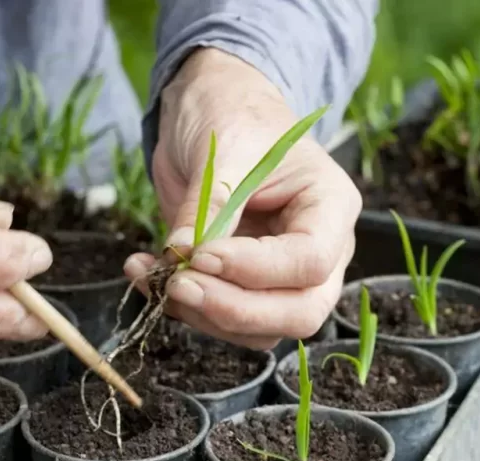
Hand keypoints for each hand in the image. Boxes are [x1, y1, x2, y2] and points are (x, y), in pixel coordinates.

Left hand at [124, 49, 359, 349]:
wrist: (214, 110)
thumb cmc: (233, 115)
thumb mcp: (222, 149)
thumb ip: (208, 207)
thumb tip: (181, 256)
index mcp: (331, 206)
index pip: (309, 260)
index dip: (254, 270)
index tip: (200, 255)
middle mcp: (320, 250)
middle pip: (299, 312)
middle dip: (235, 310)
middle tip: (178, 285)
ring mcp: (285, 275)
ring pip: (262, 330)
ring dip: (203, 315)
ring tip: (153, 276)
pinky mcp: (247, 286)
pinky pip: (226, 320)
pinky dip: (186, 311)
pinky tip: (148, 277)